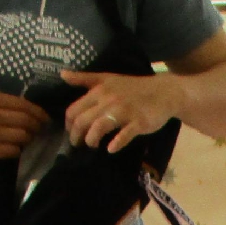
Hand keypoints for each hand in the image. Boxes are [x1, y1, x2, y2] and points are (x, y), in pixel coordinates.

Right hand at [0, 89, 48, 161]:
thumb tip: (22, 109)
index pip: (23, 105)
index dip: (38, 113)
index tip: (45, 119)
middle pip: (26, 121)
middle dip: (36, 127)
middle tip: (38, 131)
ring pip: (21, 137)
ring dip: (27, 140)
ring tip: (25, 141)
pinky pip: (11, 151)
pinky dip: (16, 150)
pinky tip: (13, 149)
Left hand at [61, 69, 182, 152]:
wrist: (163, 92)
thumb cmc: (133, 87)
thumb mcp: (107, 78)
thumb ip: (84, 79)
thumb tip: (62, 75)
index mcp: (99, 91)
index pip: (74, 110)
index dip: (69, 125)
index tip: (72, 133)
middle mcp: (108, 100)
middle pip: (83, 121)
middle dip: (77, 136)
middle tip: (78, 145)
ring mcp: (124, 112)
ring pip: (99, 127)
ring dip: (91, 140)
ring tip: (93, 145)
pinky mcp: (139, 122)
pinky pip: (124, 135)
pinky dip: (116, 143)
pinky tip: (111, 149)